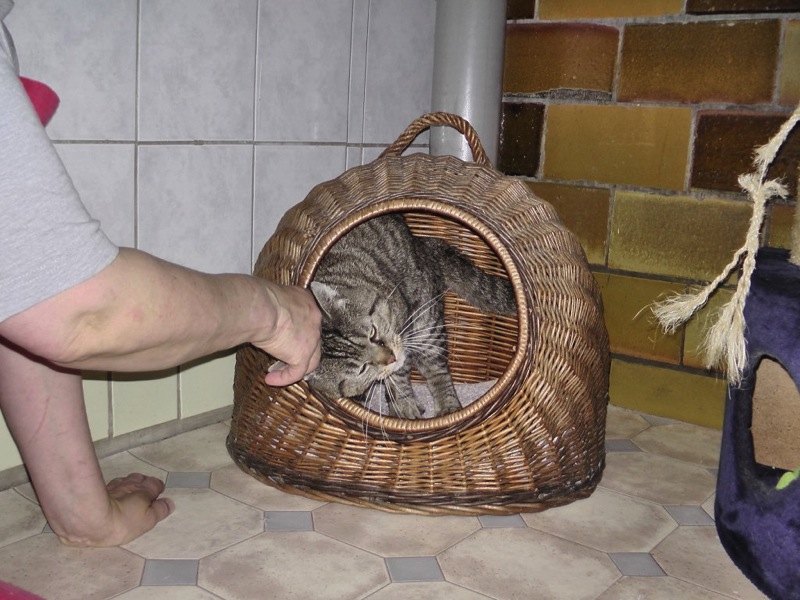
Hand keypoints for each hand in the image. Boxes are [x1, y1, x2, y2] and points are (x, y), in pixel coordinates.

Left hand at [58, 473, 173, 546]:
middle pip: (140, 479)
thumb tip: (170, 503)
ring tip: (127, 494)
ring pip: (124, 480)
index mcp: (145, 490)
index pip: (156, 484)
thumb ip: (160, 511)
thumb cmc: (123, 521)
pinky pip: (110, 486)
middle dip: (142, 484)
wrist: (89, 519)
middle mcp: (130, 484)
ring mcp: (113, 485)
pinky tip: (110, 496)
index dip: (157, 488)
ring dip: (127, 485)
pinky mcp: (97, 490)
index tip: (157, 494)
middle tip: (143, 494)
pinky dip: (113, 489)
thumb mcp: (148, 521)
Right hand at [257, 284, 321, 386]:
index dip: (299, 330)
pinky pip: (296, 372)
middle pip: (313, 339)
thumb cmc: (258, 298)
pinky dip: (284, 377)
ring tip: (280, 370)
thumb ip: (276, 306)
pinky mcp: (302, 355)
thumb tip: (266, 312)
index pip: (308, 320)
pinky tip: (271, 379)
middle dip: (299, 348)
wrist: (259, 307)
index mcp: (307, 301)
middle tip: (283, 353)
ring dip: (296, 366)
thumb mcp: (272, 296)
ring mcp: (311, 338)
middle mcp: (315, 319)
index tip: (286, 336)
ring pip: (311, 359)